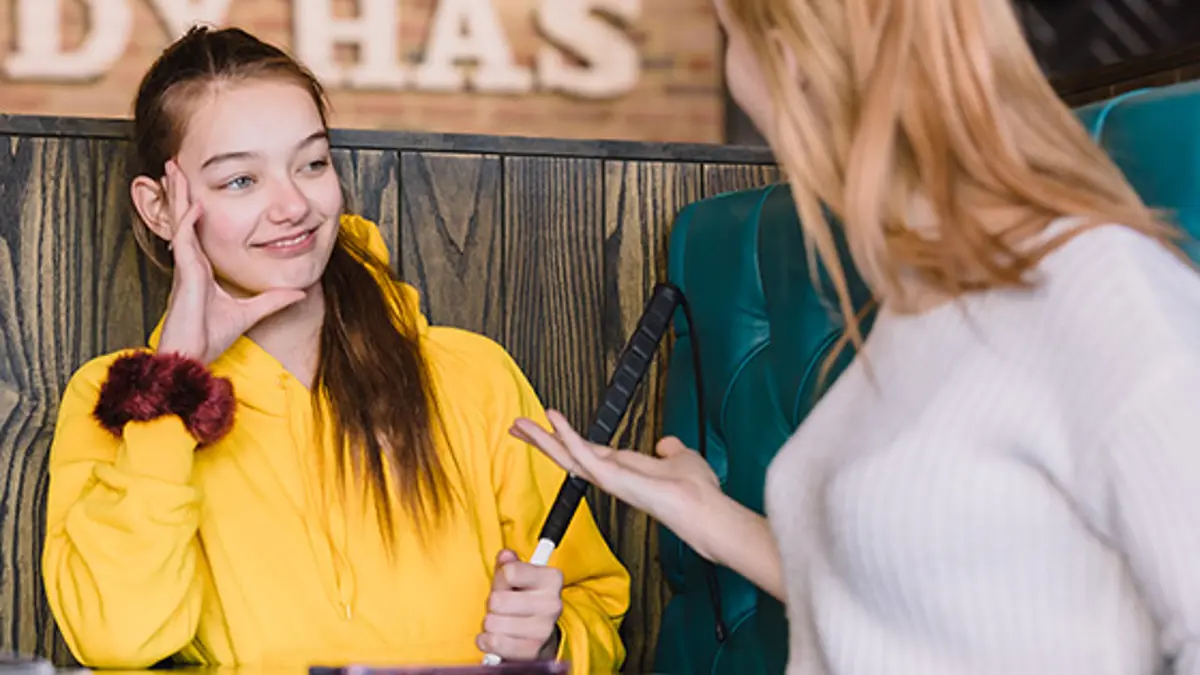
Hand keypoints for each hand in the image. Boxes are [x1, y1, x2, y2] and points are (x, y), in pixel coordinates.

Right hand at [155, 161, 305, 363]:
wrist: (193, 355)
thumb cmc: (211, 336)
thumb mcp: (252, 312)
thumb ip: (273, 300)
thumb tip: (298, 293)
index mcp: (201, 267)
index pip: (198, 228)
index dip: (196, 205)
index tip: (199, 186)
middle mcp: (192, 261)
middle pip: (186, 217)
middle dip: (182, 191)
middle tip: (178, 164)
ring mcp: (186, 265)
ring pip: (181, 221)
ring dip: (179, 195)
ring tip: (175, 169)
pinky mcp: (186, 273)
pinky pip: (186, 240)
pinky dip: (189, 220)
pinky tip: (194, 204)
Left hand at [477, 549, 563, 661]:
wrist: (540, 638)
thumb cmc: (525, 601)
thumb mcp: (519, 577)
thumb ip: (509, 564)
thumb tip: (505, 556)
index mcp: (552, 579)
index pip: (510, 572)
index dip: (500, 579)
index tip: (506, 586)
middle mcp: (552, 604)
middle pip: (497, 599)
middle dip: (492, 603)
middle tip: (501, 607)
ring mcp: (543, 629)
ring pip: (493, 622)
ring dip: (490, 623)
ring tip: (500, 622)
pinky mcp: (532, 651)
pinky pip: (495, 642)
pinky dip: (487, 641)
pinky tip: (492, 637)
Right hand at [510, 410, 723, 559]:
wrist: (705, 511)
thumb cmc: (697, 493)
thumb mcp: (682, 459)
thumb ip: (670, 450)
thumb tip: (666, 443)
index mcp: (625, 470)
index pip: (586, 452)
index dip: (565, 438)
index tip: (548, 425)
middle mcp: (613, 476)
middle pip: (568, 455)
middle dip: (542, 440)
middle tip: (518, 426)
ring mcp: (611, 479)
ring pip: (568, 456)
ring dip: (544, 438)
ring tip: (521, 424)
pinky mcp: (614, 478)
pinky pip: (584, 454)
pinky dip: (568, 435)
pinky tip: (553, 421)